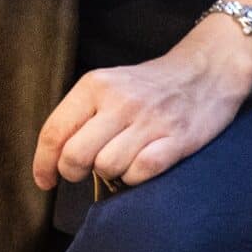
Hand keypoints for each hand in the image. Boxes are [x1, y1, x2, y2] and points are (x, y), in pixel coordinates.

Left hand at [32, 17, 251, 187]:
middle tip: (82, 173)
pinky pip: (141, 172)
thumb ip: (84, 114)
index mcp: (95, 86)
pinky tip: (139, 168)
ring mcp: (150, 122)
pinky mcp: (177, 140)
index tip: (45, 181)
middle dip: (73, 172)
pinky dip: (135, 178)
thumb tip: (59, 155)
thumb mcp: (110, 85)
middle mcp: (120, 103)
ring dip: (109, 174)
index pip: (55, 132)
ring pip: (108, 167)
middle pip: (76, 155)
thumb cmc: (154, 85)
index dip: (43, 163)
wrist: (208, 71)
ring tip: (120, 162)